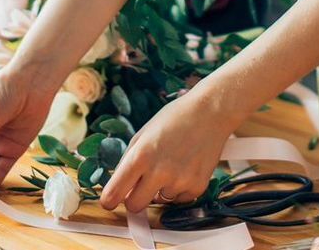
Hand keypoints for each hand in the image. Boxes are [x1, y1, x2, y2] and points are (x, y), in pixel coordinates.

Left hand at [99, 91, 234, 212]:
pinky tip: (186, 167)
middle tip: (141, 185)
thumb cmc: (174, 119)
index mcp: (140, 156)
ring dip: (161, 189)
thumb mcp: (142, 135)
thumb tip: (118, 188)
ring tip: (173, 163)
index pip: (114, 194)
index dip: (109, 200)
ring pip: (159, 201)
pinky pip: (179, 199)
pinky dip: (180, 188)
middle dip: (134, 198)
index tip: (109, 201)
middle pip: (135, 206)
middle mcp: (159, 172)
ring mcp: (180, 181)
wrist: (210, 112)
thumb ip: (127, 163)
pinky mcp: (197, 187)